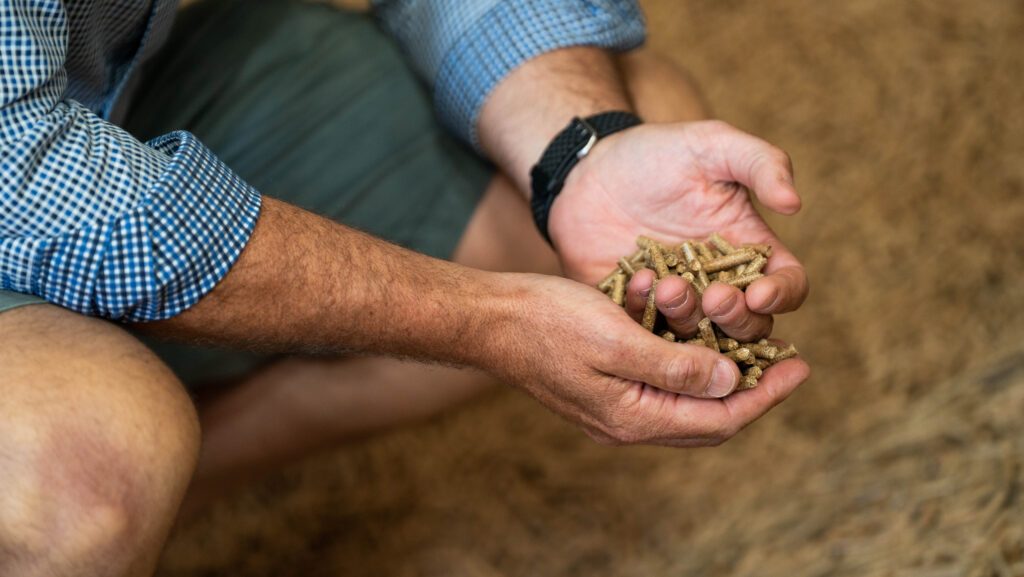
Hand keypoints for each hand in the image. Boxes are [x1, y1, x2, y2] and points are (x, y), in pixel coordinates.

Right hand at [486, 273, 807, 445]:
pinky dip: (680, 355)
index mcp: (634, 417)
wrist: (490, 318)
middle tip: (784, 359)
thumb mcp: (617, 341)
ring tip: (746, 341)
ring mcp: (613, 405)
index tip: (800, 366)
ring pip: (684, 398)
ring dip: (715, 370)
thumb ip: (675, 368)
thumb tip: (729, 382)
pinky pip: (657, 378)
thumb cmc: (548, 323)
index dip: (765, 393)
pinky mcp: (603, 384)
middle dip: (750, 388)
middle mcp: (627, 420)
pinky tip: (689, 325)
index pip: (720, 418)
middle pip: (707, 417)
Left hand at [548, 120, 808, 341]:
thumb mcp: (713, 143)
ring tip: (669, 286)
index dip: (782, 295)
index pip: (787, 284)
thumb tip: (794, 203)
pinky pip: (647, 331)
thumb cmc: (659, 152)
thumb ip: (760, 163)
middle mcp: (719, 283)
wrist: (590, 168)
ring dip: (690, 319)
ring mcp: (677, 303)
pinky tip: (638, 284)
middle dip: (737, 319)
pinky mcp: (635, 311)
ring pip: (700, 336)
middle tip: (714, 298)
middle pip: (750, 324)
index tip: (759, 294)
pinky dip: (646, 317)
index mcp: (750, 248)